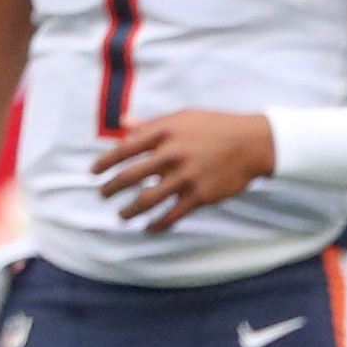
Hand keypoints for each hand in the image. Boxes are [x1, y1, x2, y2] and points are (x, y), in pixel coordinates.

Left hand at [91, 109, 278, 229]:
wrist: (253, 143)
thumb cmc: (217, 126)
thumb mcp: (183, 117)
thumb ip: (151, 123)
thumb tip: (124, 123)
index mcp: (164, 133)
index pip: (124, 150)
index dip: (104, 163)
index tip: (93, 172)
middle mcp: (171, 154)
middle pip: (130, 177)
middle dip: (111, 189)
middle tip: (102, 195)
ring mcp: (186, 176)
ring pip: (147, 199)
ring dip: (130, 211)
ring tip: (122, 216)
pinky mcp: (200, 195)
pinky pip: (173, 214)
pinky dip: (158, 224)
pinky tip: (149, 229)